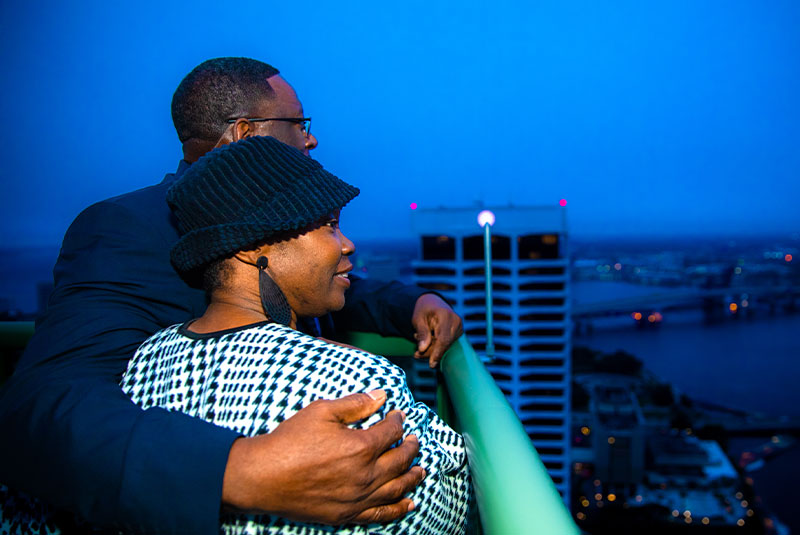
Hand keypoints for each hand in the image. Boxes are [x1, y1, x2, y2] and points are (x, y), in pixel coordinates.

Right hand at [221, 389, 423, 524]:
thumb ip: (355, 404)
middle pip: (399, 460)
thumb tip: (381, 395)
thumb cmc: (290, 441)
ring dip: (412, 478)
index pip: (391, 432)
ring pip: (396, 488)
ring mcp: (357, 497)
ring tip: (420, 471)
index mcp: (361, 447)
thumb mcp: (322, 411)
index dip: (398, 421)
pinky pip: (381, 514)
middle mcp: (365, 475)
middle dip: (410, 448)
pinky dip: (398, 509)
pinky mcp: (347, 514)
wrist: (263, 477)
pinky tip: (408, 504)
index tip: (399, 416)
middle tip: (414, 441)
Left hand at [412, 293, 463, 367]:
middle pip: (445, 344)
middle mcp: (456, 321)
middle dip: (431, 352)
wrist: (433, 302)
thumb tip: (422, 349)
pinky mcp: (458, 332)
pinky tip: (427, 340)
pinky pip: (447, 344)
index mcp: (446, 315)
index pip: (444, 339)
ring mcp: (459, 327)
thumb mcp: (418, 319)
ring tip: (418, 343)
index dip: (437, 353)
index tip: (431, 364)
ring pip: (446, 346)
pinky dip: (436, 346)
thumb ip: (422, 333)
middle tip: (416, 355)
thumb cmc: (424, 310)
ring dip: (432, 349)